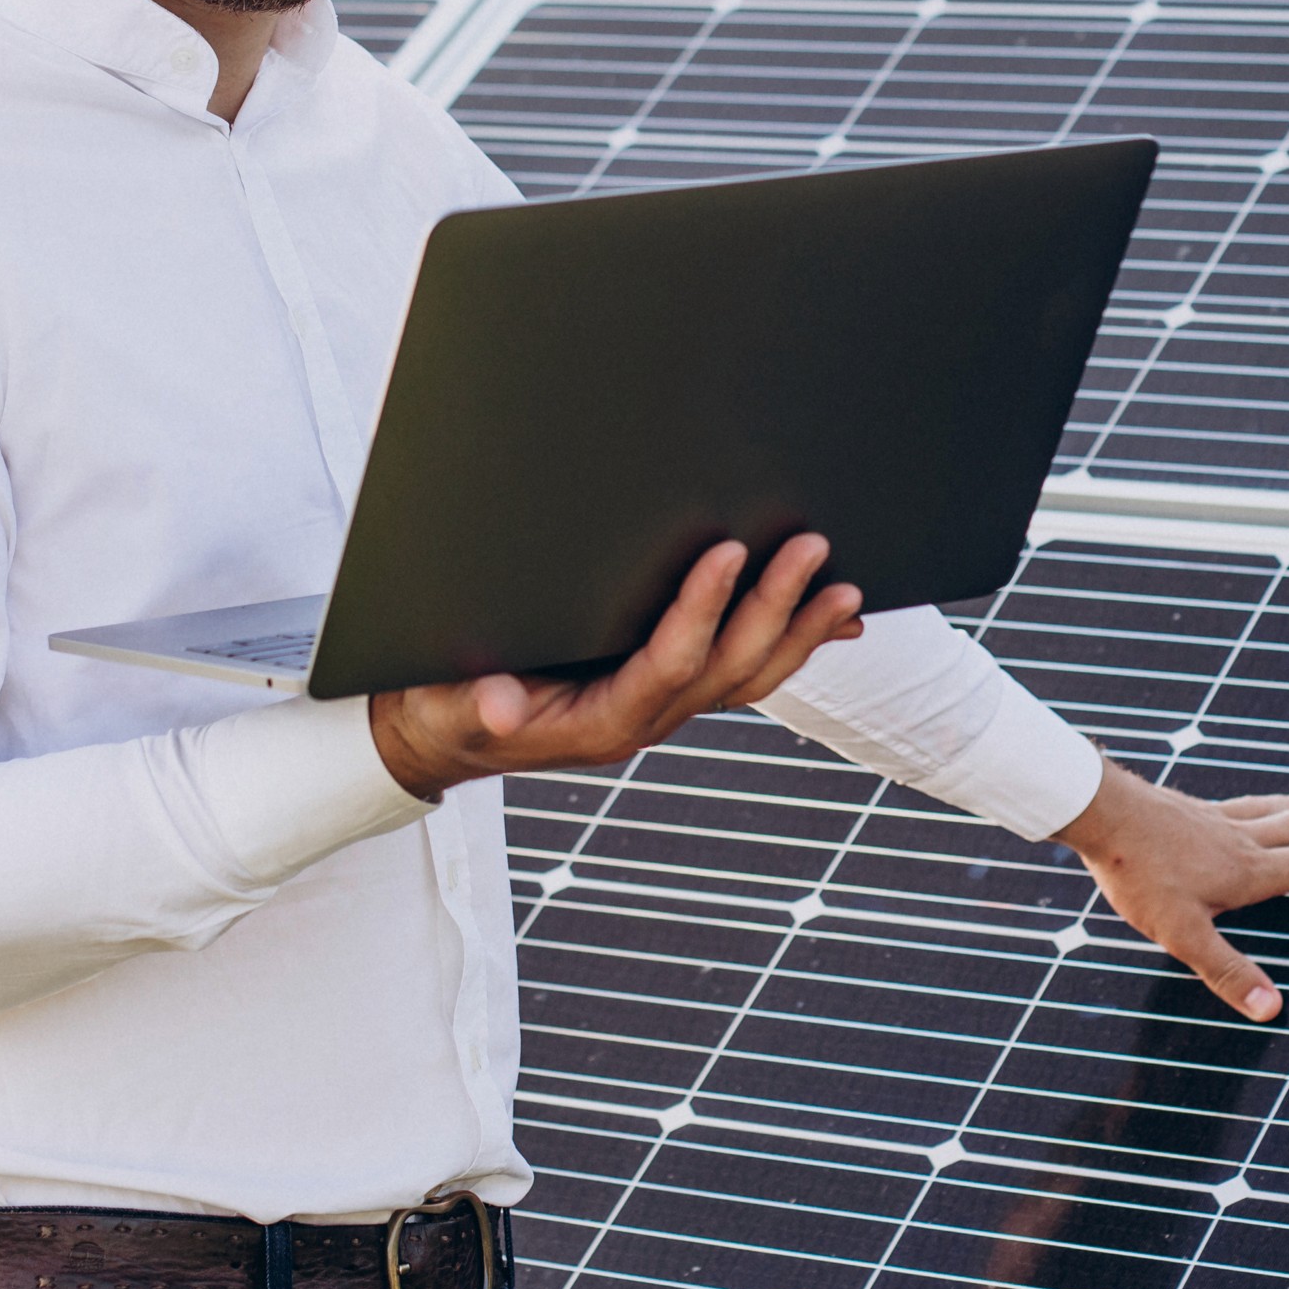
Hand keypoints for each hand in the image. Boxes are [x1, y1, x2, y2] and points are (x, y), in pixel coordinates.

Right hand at [366, 535, 863, 799]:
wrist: (444, 738)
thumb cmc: (446, 709)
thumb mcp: (449, 702)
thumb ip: (478, 703)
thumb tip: (501, 706)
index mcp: (600, 722)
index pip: (668, 663)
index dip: (702, 610)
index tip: (727, 552)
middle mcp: (644, 720)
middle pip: (728, 669)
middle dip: (775, 609)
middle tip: (811, 550)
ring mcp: (662, 710)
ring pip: (748, 678)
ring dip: (799, 633)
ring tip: (844, 591)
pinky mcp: (665, 695)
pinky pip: (740, 675)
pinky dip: (788, 646)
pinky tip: (830, 621)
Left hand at [1058, 764, 1288, 1021]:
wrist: (1101, 814)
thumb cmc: (1140, 875)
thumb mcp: (1182, 934)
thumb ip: (1227, 970)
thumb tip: (1271, 1009)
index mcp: (1248, 873)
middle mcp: (1240, 841)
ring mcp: (1214, 821)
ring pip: (1273, 811)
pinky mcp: (1190, 810)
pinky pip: (1241, 804)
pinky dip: (1264, 801)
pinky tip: (1260, 801)